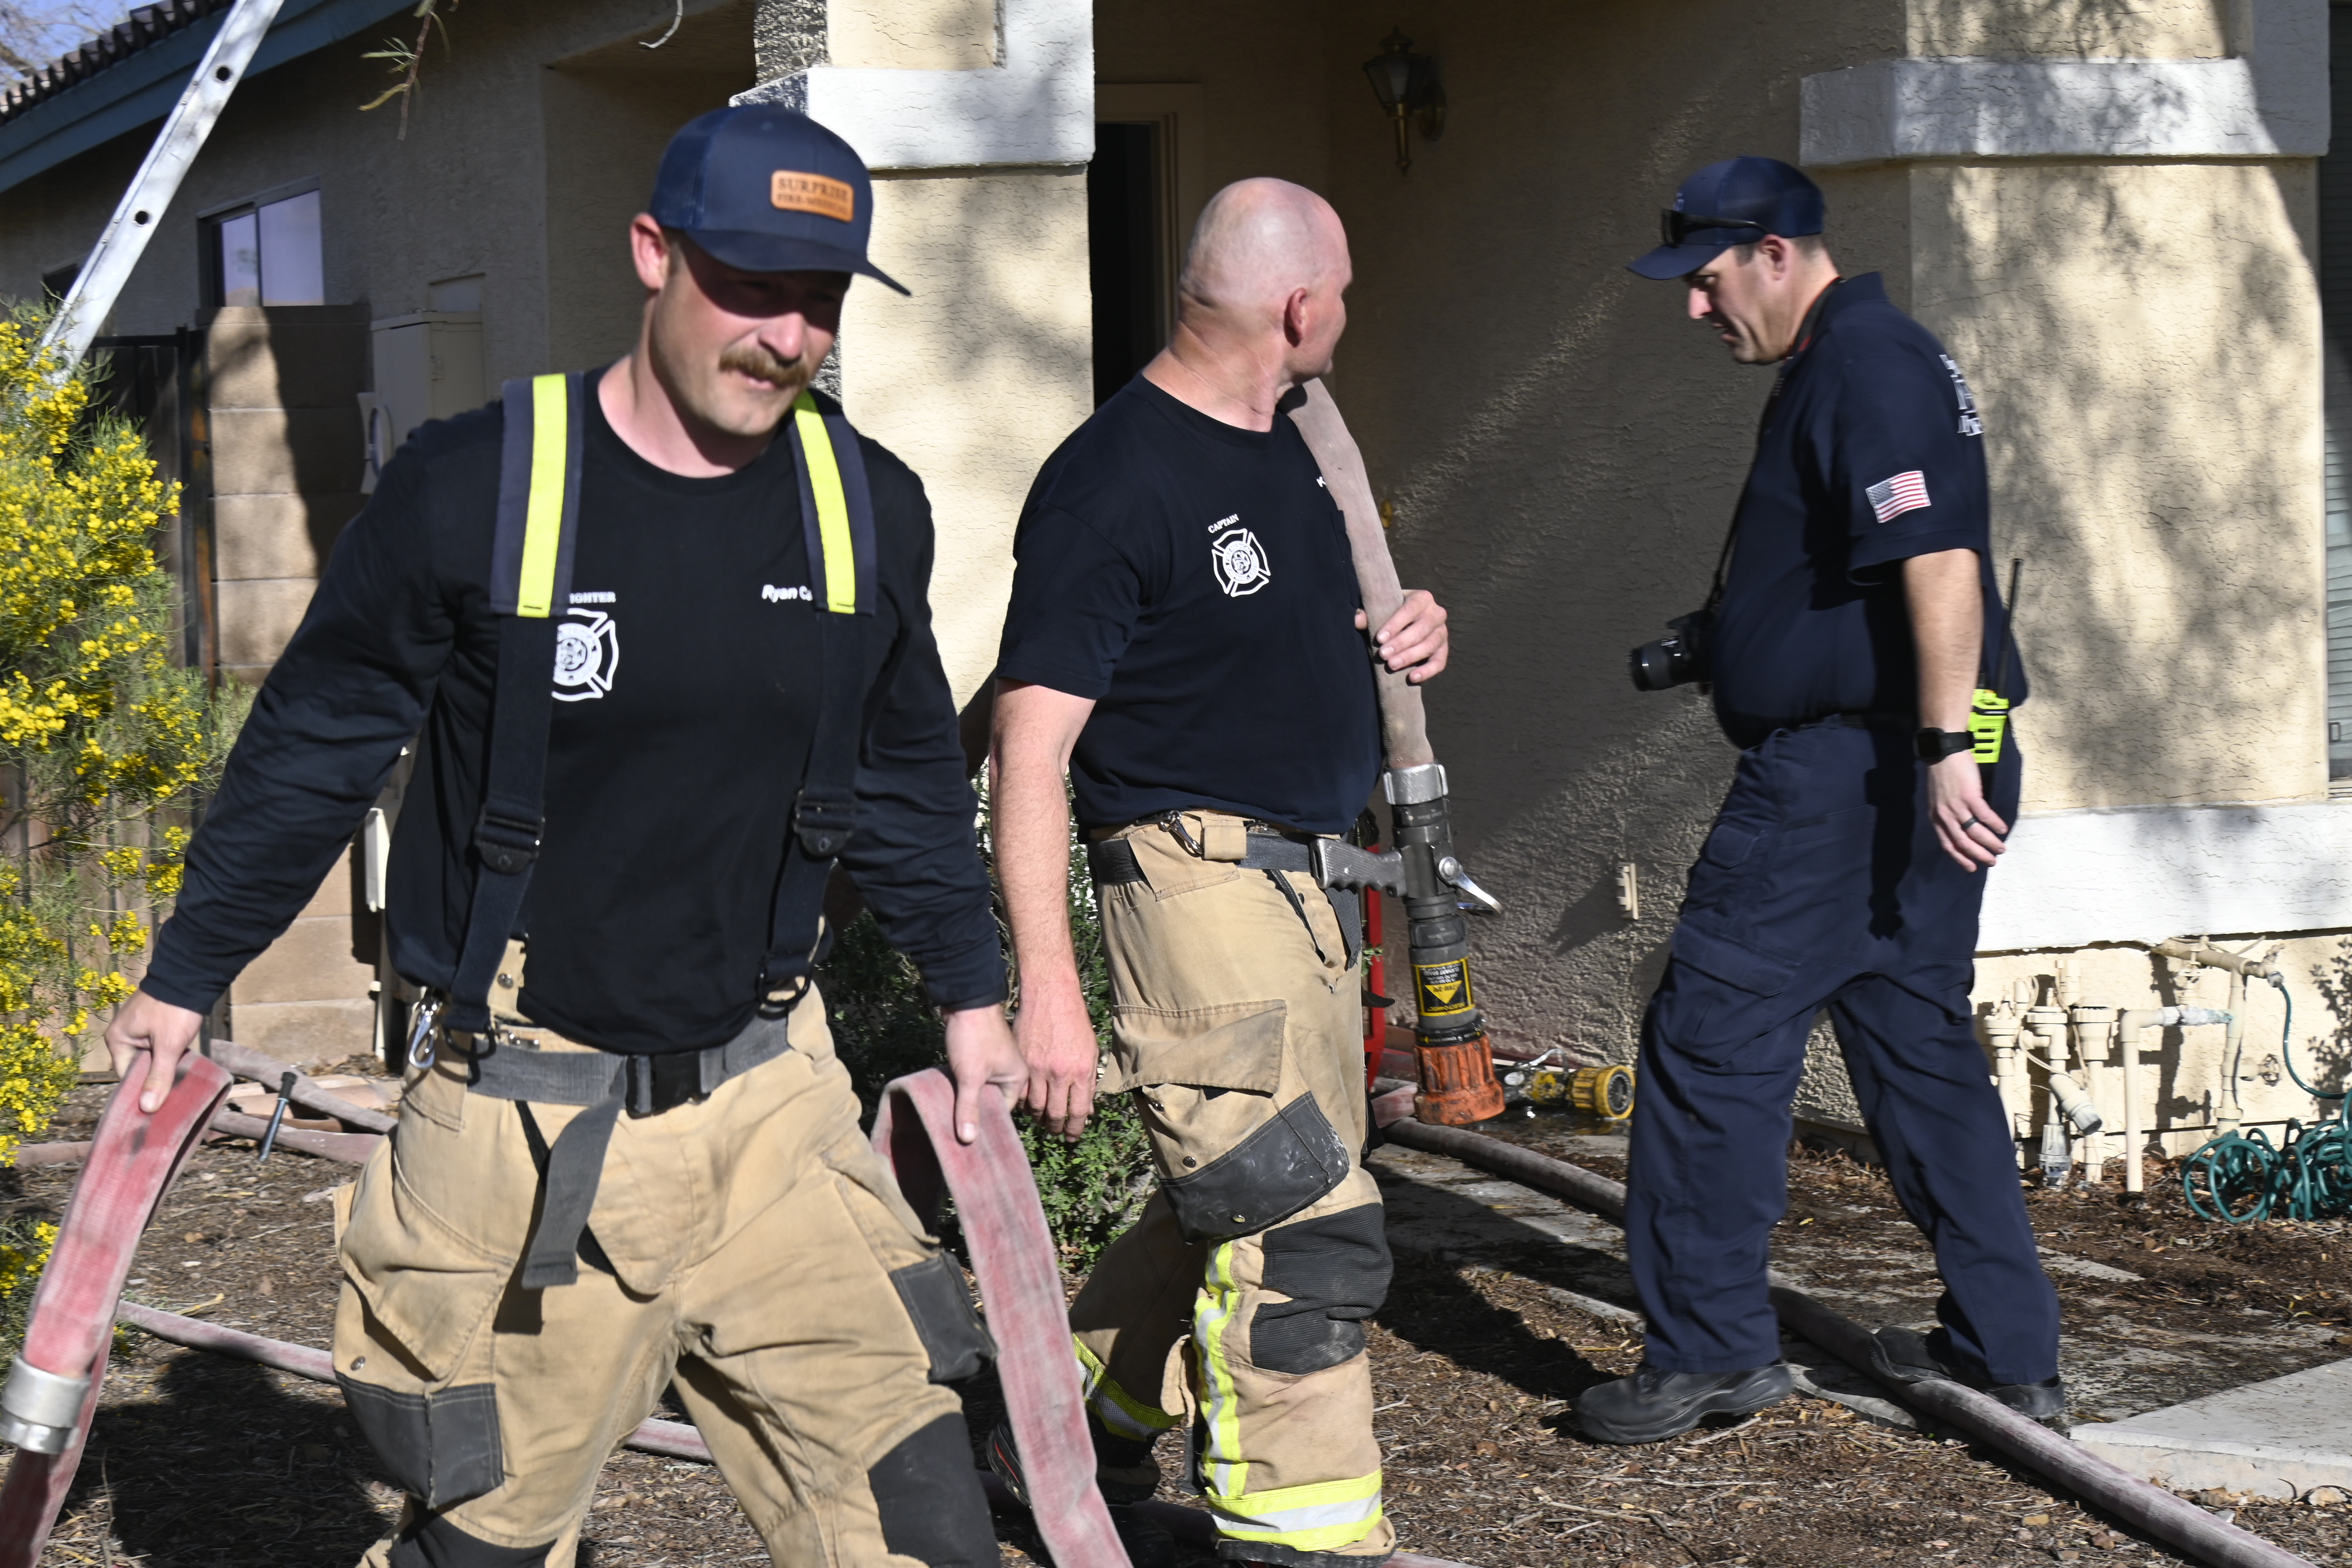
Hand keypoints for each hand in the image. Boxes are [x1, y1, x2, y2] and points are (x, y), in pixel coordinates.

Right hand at [105, 989, 205, 1113]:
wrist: (191, 974)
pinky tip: (182, 1069)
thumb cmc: (175, 1009)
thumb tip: (146, 1107)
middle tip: (171, 1101)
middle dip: (154, 1082)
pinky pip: (159, 1049)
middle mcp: (124, 1036)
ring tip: (179, 1088)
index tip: (156, 1108)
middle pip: (138, 1068)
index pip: (126, 1077)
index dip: (141, 1092)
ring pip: (151, 1059)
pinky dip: (169, 1058)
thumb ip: (158, 1076)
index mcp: (118, 1040)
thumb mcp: (168, 1045)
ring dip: (164, 1069)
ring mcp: (140, 1030)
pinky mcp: (155, 1026)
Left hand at [942, 1005, 1027, 1144]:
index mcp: (1018, 1079)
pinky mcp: (981, 1057)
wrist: (964, 1000)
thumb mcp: (970, 1076)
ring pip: (981, 1091)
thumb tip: (968, 1141)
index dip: (986, 1125)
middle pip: (992, 1103)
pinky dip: (963, 1087)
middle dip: (976, 1114)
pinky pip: (974, 1080)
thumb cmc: (973, 1038)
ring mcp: (996, 1064)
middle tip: (957, 1132)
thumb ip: (969, 1108)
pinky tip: (950, 1096)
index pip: (1003, 1112)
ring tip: (951, 1116)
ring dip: (967, 1100)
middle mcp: (1011, 1072)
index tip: (969, 1140)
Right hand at [1014, 981, 1099, 1140]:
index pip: (1077, 1112)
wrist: (1051, 996)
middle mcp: (1059, 1073)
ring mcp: (1037, 1068)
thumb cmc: (1074, 1022)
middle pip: (1055, 1114)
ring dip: (1038, 1118)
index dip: (1075, 1129)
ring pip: (1035, 1107)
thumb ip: (1089, 1082)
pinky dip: (1023, 1103)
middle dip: (1056, 1128)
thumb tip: (1086, 1110)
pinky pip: (1019, 1092)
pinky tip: (1027, 1105)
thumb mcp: (1090, 1051)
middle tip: (1056, 1132)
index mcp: (1081, 1072)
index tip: (1072, 1137)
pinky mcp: (1021, 1062)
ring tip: (1042, 1121)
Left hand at [1356, 589, 1448, 683]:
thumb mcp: (1380, 609)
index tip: (1379, 639)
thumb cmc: (1390, 613)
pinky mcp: (1443, 650)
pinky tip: (1412, 677)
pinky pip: (1439, 662)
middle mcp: (1437, 613)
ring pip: (1430, 646)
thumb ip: (1368, 614)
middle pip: (1421, 629)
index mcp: (1422, 598)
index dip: (1395, 625)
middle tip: (1383, 655)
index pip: (1410, 610)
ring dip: (1410, 657)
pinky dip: (1427, 671)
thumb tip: (1356, 620)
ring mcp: (1442, 632)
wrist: (1404, 623)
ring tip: (1391, 666)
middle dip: (1401, 643)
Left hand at [1927, 751, 2007, 871]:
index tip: (1972, 867)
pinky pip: (1984, 816)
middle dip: (1979, 855)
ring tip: (2001, 848)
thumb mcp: (1938, 798)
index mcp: (1936, 817)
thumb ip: (1946, 813)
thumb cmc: (1942, 773)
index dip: (1960, 858)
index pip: (1948, 844)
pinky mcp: (1969, 796)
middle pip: (1963, 843)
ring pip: (1975, 833)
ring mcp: (1957, 806)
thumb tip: (1960, 826)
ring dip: (1990, 843)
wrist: (1943, 752)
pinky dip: (1995, 824)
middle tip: (1992, 862)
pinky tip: (2003, 830)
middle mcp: (1944, 815)